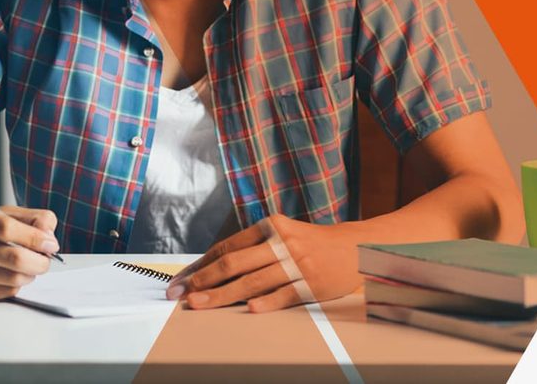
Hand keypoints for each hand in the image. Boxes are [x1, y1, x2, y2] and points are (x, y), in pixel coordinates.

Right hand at [0, 203, 59, 300]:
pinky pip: (4, 292)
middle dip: (40, 261)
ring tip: (29, 266)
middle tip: (46, 259)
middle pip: (13, 258)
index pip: (6, 228)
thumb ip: (30, 218)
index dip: (35, 237)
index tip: (51, 243)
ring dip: (31, 274)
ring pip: (12, 278)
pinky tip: (12, 275)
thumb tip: (49, 236)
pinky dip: (16, 285)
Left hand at [166, 214, 362, 312]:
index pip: (227, 247)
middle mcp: (281, 242)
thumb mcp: (281, 235)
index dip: (201, 265)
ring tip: (199, 305)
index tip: (181, 280)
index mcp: (269, 227)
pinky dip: (266, 302)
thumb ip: (252, 248)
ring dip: (222, 295)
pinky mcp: (312, 283)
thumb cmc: (309, 244)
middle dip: (203, 280)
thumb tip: (211, 268)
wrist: (354, 248)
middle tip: (181, 295)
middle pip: (234, 264)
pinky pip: (284, 294)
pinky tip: (249, 310)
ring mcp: (296, 263)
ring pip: (252, 282)